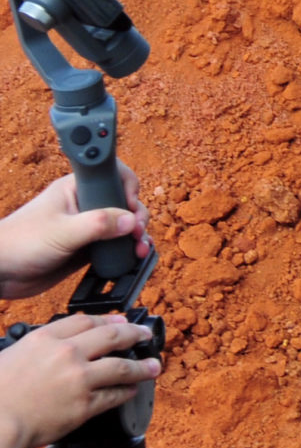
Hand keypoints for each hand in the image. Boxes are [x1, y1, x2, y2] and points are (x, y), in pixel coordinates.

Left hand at [0, 168, 149, 300]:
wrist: (0, 273)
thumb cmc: (20, 243)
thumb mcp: (62, 231)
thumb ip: (97, 224)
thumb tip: (131, 221)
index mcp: (76, 189)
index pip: (112, 175)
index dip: (128, 187)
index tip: (131, 205)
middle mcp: (85, 205)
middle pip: (124, 202)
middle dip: (137, 216)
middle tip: (137, 232)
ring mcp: (87, 227)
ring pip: (123, 226)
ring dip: (137, 236)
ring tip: (140, 249)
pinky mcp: (87, 247)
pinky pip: (114, 245)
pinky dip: (127, 250)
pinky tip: (134, 257)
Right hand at [0, 312, 159, 447]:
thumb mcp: (10, 356)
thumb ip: (36, 348)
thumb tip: (52, 348)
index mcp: (45, 339)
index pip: (85, 320)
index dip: (108, 319)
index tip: (120, 320)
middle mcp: (67, 354)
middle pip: (112, 336)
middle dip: (134, 334)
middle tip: (145, 335)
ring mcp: (79, 379)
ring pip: (121, 367)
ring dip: (141, 366)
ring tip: (153, 366)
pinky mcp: (84, 405)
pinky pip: (113, 396)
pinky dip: (125, 392)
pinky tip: (131, 391)